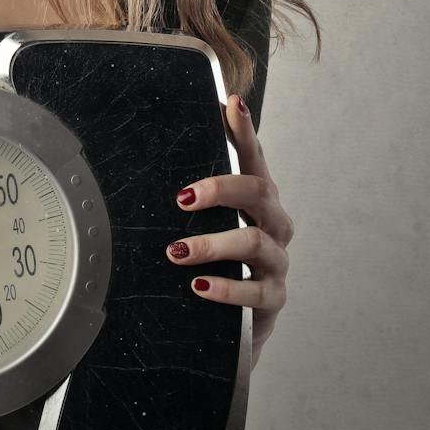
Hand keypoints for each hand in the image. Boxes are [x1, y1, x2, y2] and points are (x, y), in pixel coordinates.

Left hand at [165, 94, 293, 367]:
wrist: (235, 326)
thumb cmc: (216, 260)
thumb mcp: (204, 223)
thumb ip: (192, 191)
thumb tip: (152, 143)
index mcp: (257, 198)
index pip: (252, 157)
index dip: (244, 130)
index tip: (231, 103)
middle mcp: (273, 223)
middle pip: (257, 191)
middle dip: (220, 189)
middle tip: (183, 197)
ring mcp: (276, 261)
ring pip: (252, 242)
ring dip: (211, 244)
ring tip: (175, 252)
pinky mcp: (274, 299)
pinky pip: (255, 293)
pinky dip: (225, 288)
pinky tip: (199, 286)